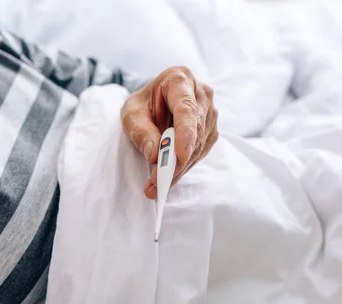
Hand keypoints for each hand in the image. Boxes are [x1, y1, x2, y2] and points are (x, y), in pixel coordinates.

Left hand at [120, 66, 217, 198]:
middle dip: (176, 160)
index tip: (181, 155)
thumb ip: (140, 131)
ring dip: (178, 168)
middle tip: (157, 181)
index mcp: (180, 80)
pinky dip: (183, 168)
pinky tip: (166, 178)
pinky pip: (200, 153)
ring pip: (199, 146)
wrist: (152, 105)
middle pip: (194, 131)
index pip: (186, 109)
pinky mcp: (210, 131)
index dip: (185, 133)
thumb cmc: (142, 105)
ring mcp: (210, 112)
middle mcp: (201, 94)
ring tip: (155, 186)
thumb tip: (155, 154)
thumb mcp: (131, 114)